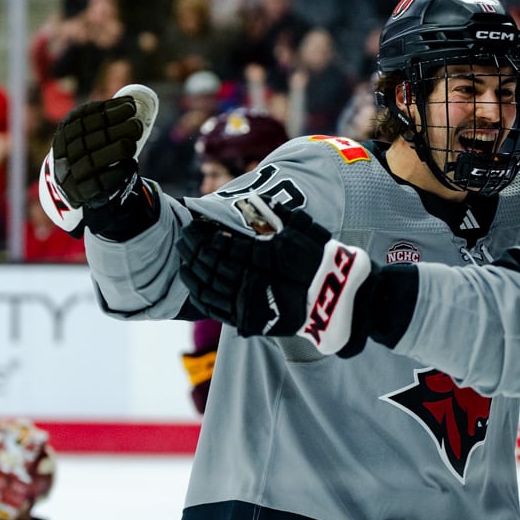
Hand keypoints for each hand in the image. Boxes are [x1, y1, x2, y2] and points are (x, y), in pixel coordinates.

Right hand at [51, 96, 142, 207]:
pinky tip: (132, 163)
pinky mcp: (84, 193)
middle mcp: (64, 153)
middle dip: (117, 129)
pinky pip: (101, 184)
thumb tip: (131, 101)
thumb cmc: (91, 151)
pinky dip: (118, 172)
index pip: (82, 118)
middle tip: (137, 124)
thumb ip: (104, 119)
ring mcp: (72, 174)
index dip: (107, 111)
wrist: (76, 185)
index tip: (130, 106)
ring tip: (133, 142)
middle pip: (90, 139)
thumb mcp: (90, 132)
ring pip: (94, 161)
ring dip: (117, 149)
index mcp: (65, 134)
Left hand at [176, 198, 374, 355]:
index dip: (205, 236)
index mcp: (263, 256)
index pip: (223, 244)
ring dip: (192, 270)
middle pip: (211, 262)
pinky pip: (215, 308)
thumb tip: (259, 199)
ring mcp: (249, 301)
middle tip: (183, 236)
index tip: (194, 225)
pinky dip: (200, 295)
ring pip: (208, 285)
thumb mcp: (307, 231)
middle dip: (193, 249)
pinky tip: (193, 284)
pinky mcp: (248, 320)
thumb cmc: (323, 263)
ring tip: (183, 257)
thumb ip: (282, 215)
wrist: (335, 302)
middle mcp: (253, 279)